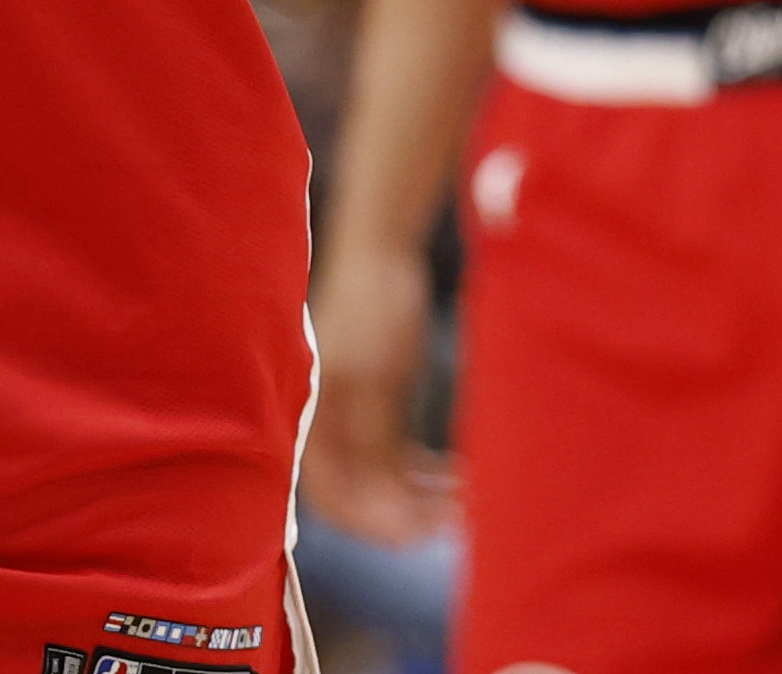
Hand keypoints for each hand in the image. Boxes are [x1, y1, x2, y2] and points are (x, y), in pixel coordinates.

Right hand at [301, 240, 456, 544]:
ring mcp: (356, 418)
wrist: (383, 249)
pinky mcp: (380, 404)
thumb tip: (377, 501)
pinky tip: (459, 475)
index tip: (422, 533)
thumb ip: (370, 436)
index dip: (374, 525)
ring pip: (386, 482)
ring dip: (423, 497)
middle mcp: (330, 428)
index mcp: (314, 423)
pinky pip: (401, 459)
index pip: (334, 498)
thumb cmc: (370, 303)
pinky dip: (427, 474)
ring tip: (467, 499)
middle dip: (408, 515)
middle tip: (457, 518)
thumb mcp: (375, 376)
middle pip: (363, 497)